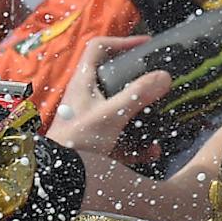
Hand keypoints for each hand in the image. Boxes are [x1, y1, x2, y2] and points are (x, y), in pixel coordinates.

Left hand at [49, 35, 174, 153]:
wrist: (57, 178)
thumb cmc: (76, 143)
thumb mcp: (111, 115)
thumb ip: (138, 95)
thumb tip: (164, 76)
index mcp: (84, 83)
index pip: (99, 48)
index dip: (122, 42)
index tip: (145, 46)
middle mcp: (86, 98)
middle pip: (115, 80)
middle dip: (139, 82)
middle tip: (159, 84)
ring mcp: (92, 120)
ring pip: (122, 110)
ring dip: (142, 116)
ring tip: (162, 120)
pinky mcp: (97, 142)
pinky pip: (123, 138)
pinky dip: (138, 144)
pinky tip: (152, 152)